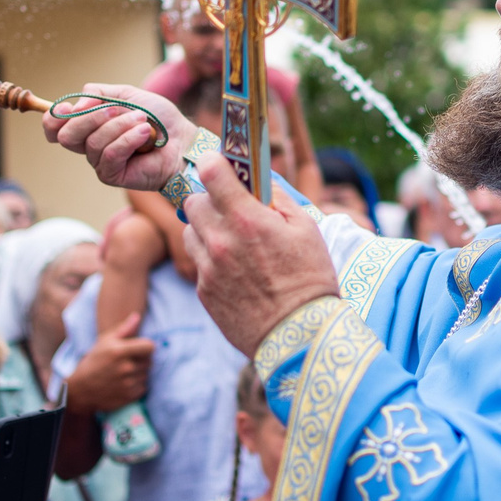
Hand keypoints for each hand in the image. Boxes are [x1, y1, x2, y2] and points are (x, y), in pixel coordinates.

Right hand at [44, 84, 196, 192]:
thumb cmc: (157, 117)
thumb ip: (98, 94)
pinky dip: (128, 139)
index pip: (53, 127)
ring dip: (120, 126)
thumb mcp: (126, 94)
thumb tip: (76, 106)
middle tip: (118, 108)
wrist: (181, 139)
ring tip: (143, 121)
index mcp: (87, 125)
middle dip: (92, 118)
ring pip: (93, 142)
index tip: (68, 107)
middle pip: (67, 135)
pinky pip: (110, 154)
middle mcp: (88, 145)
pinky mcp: (111, 176)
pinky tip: (144, 134)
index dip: (54, 118)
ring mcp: (98, 162)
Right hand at [62, 315, 154, 413]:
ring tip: (124, 372)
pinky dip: (137, 385)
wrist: (82, 389)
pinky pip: (143, 387)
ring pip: (146, 374)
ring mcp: (128, 383)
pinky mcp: (129, 396)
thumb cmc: (94, 361)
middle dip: (142, 360)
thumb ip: (123, 328)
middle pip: (150, 361)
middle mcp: (125, 367)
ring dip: (139, 372)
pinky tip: (124, 382)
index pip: (150, 347)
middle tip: (128, 361)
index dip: (146, 346)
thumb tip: (137, 316)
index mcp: (119, 351)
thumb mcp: (104, 341)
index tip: (138, 348)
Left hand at [186, 155, 340, 356]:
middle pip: (192, 201)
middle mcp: (221, 241)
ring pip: (190, 231)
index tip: (222, 167)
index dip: (215, 164)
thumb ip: (278, 200)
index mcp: (248, 220)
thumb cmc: (310, 280)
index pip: (210, 172)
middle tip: (230, 209)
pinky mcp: (204, 292)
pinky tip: (236, 270)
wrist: (299, 336)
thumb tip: (261, 182)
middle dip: (210, 199)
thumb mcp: (307, 230)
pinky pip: (198, 262)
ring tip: (232, 241)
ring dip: (206, 229)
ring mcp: (209, 268)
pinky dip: (211, 259)